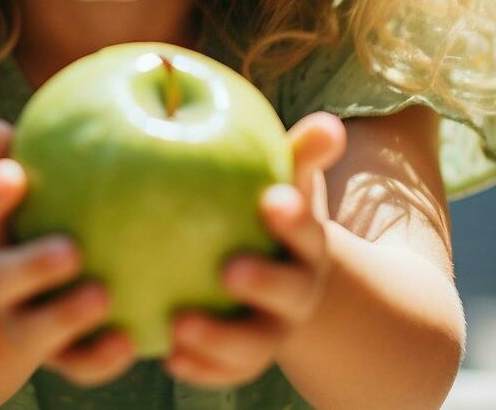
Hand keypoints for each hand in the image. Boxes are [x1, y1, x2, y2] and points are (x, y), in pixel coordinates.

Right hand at [0, 117, 138, 387]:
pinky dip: (100, 357)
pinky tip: (133, 342)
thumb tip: (116, 79)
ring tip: (104, 296)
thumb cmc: (48, 212)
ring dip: (65, 317)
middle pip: (2, 274)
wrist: (20, 295)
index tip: (13, 174)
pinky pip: (78, 363)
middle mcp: (0, 277)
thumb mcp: (45, 180)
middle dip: (30, 264)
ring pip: (36, 328)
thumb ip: (60, 141)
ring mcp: (23, 321)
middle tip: (70, 249)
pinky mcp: (56, 357)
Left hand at [164, 111, 346, 388]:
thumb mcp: (284, 181)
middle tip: (229, 268)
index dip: (294, 218)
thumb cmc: (263, 212)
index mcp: (308, 248)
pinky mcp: (239, 362)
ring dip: (219, 339)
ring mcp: (270, 332)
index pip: (308, 231)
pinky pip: (220, 371)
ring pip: (252, 346)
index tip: (273, 201)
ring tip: (177, 324)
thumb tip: (329, 123)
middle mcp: (296, 295)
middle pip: (289, 294)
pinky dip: (198, 368)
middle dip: (265, 283)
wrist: (275, 279)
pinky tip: (165, 356)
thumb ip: (299, 153)